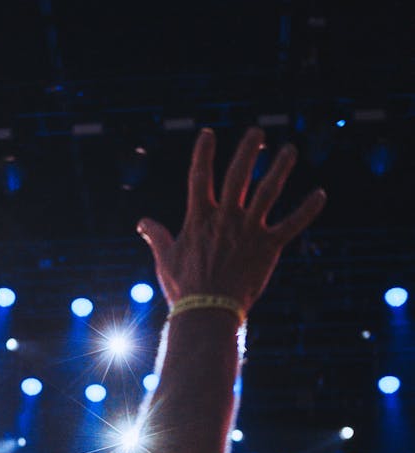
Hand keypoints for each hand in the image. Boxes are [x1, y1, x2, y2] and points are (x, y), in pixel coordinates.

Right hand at [137, 126, 325, 312]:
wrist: (208, 310)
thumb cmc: (184, 287)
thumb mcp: (165, 259)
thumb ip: (156, 236)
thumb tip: (142, 222)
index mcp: (200, 218)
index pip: (199, 176)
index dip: (203, 153)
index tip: (208, 134)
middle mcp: (226, 217)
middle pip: (238, 174)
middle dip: (248, 150)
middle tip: (257, 132)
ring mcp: (249, 230)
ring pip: (268, 191)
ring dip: (280, 168)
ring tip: (289, 150)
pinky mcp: (268, 247)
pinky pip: (292, 225)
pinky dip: (307, 210)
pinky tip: (320, 195)